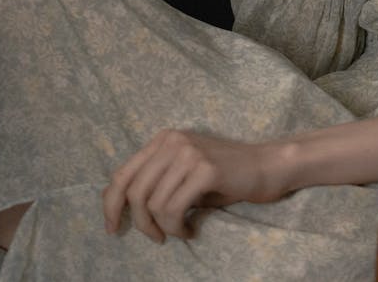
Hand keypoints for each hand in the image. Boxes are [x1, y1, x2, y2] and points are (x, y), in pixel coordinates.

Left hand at [102, 129, 283, 242]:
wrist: (267, 166)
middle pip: (134, 191)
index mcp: (164, 139)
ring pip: (153, 203)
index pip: (122, 174)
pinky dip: (177, 227)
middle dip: (139, 222)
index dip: (110, 205)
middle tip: (156, 237)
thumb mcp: (184, 171)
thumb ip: (156, 180)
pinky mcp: (205, 170)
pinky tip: (189, 230)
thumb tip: (121, 207)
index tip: (113, 228)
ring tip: (178, 232)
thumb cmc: (226, 175)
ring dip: (163, 227)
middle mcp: (173, 141)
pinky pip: (174, 209)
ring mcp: (189, 153)